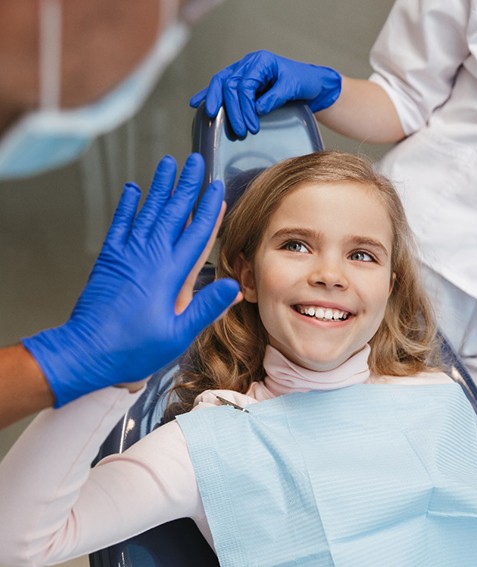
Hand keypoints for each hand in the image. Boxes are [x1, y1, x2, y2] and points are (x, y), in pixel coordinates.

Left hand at [22, 153, 240, 406]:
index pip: (197, 232)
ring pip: (148, 211)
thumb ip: (206, 308)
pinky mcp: (110, 258)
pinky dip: (127, 205)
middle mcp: (150, 256)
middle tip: (195, 162)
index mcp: (171, 274)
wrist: (85, 351)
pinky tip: (132, 190)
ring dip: (160, 186)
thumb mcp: (178, 335)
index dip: (210, 208)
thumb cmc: (132, 348)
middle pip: (173, 212)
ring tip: (168, 164)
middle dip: (187, 185)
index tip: (218, 188)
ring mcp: (127, 254)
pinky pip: (120, 224)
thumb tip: (233, 288)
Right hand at [190, 50, 340, 137]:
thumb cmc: (304, 82)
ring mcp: (243, 71)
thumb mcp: (293, 87)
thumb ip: (275, 96)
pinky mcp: (241, 82)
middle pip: (229, 85)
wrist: (311, 83)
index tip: (252, 128)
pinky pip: (221, 87)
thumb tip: (257, 108)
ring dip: (215, 102)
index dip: (245, 108)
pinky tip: (196, 104)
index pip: (244, 85)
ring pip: (221, 84)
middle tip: (239, 132)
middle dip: (231, 110)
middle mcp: (248, 64)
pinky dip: (208, 95)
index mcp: (260, 62)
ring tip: (210, 118)